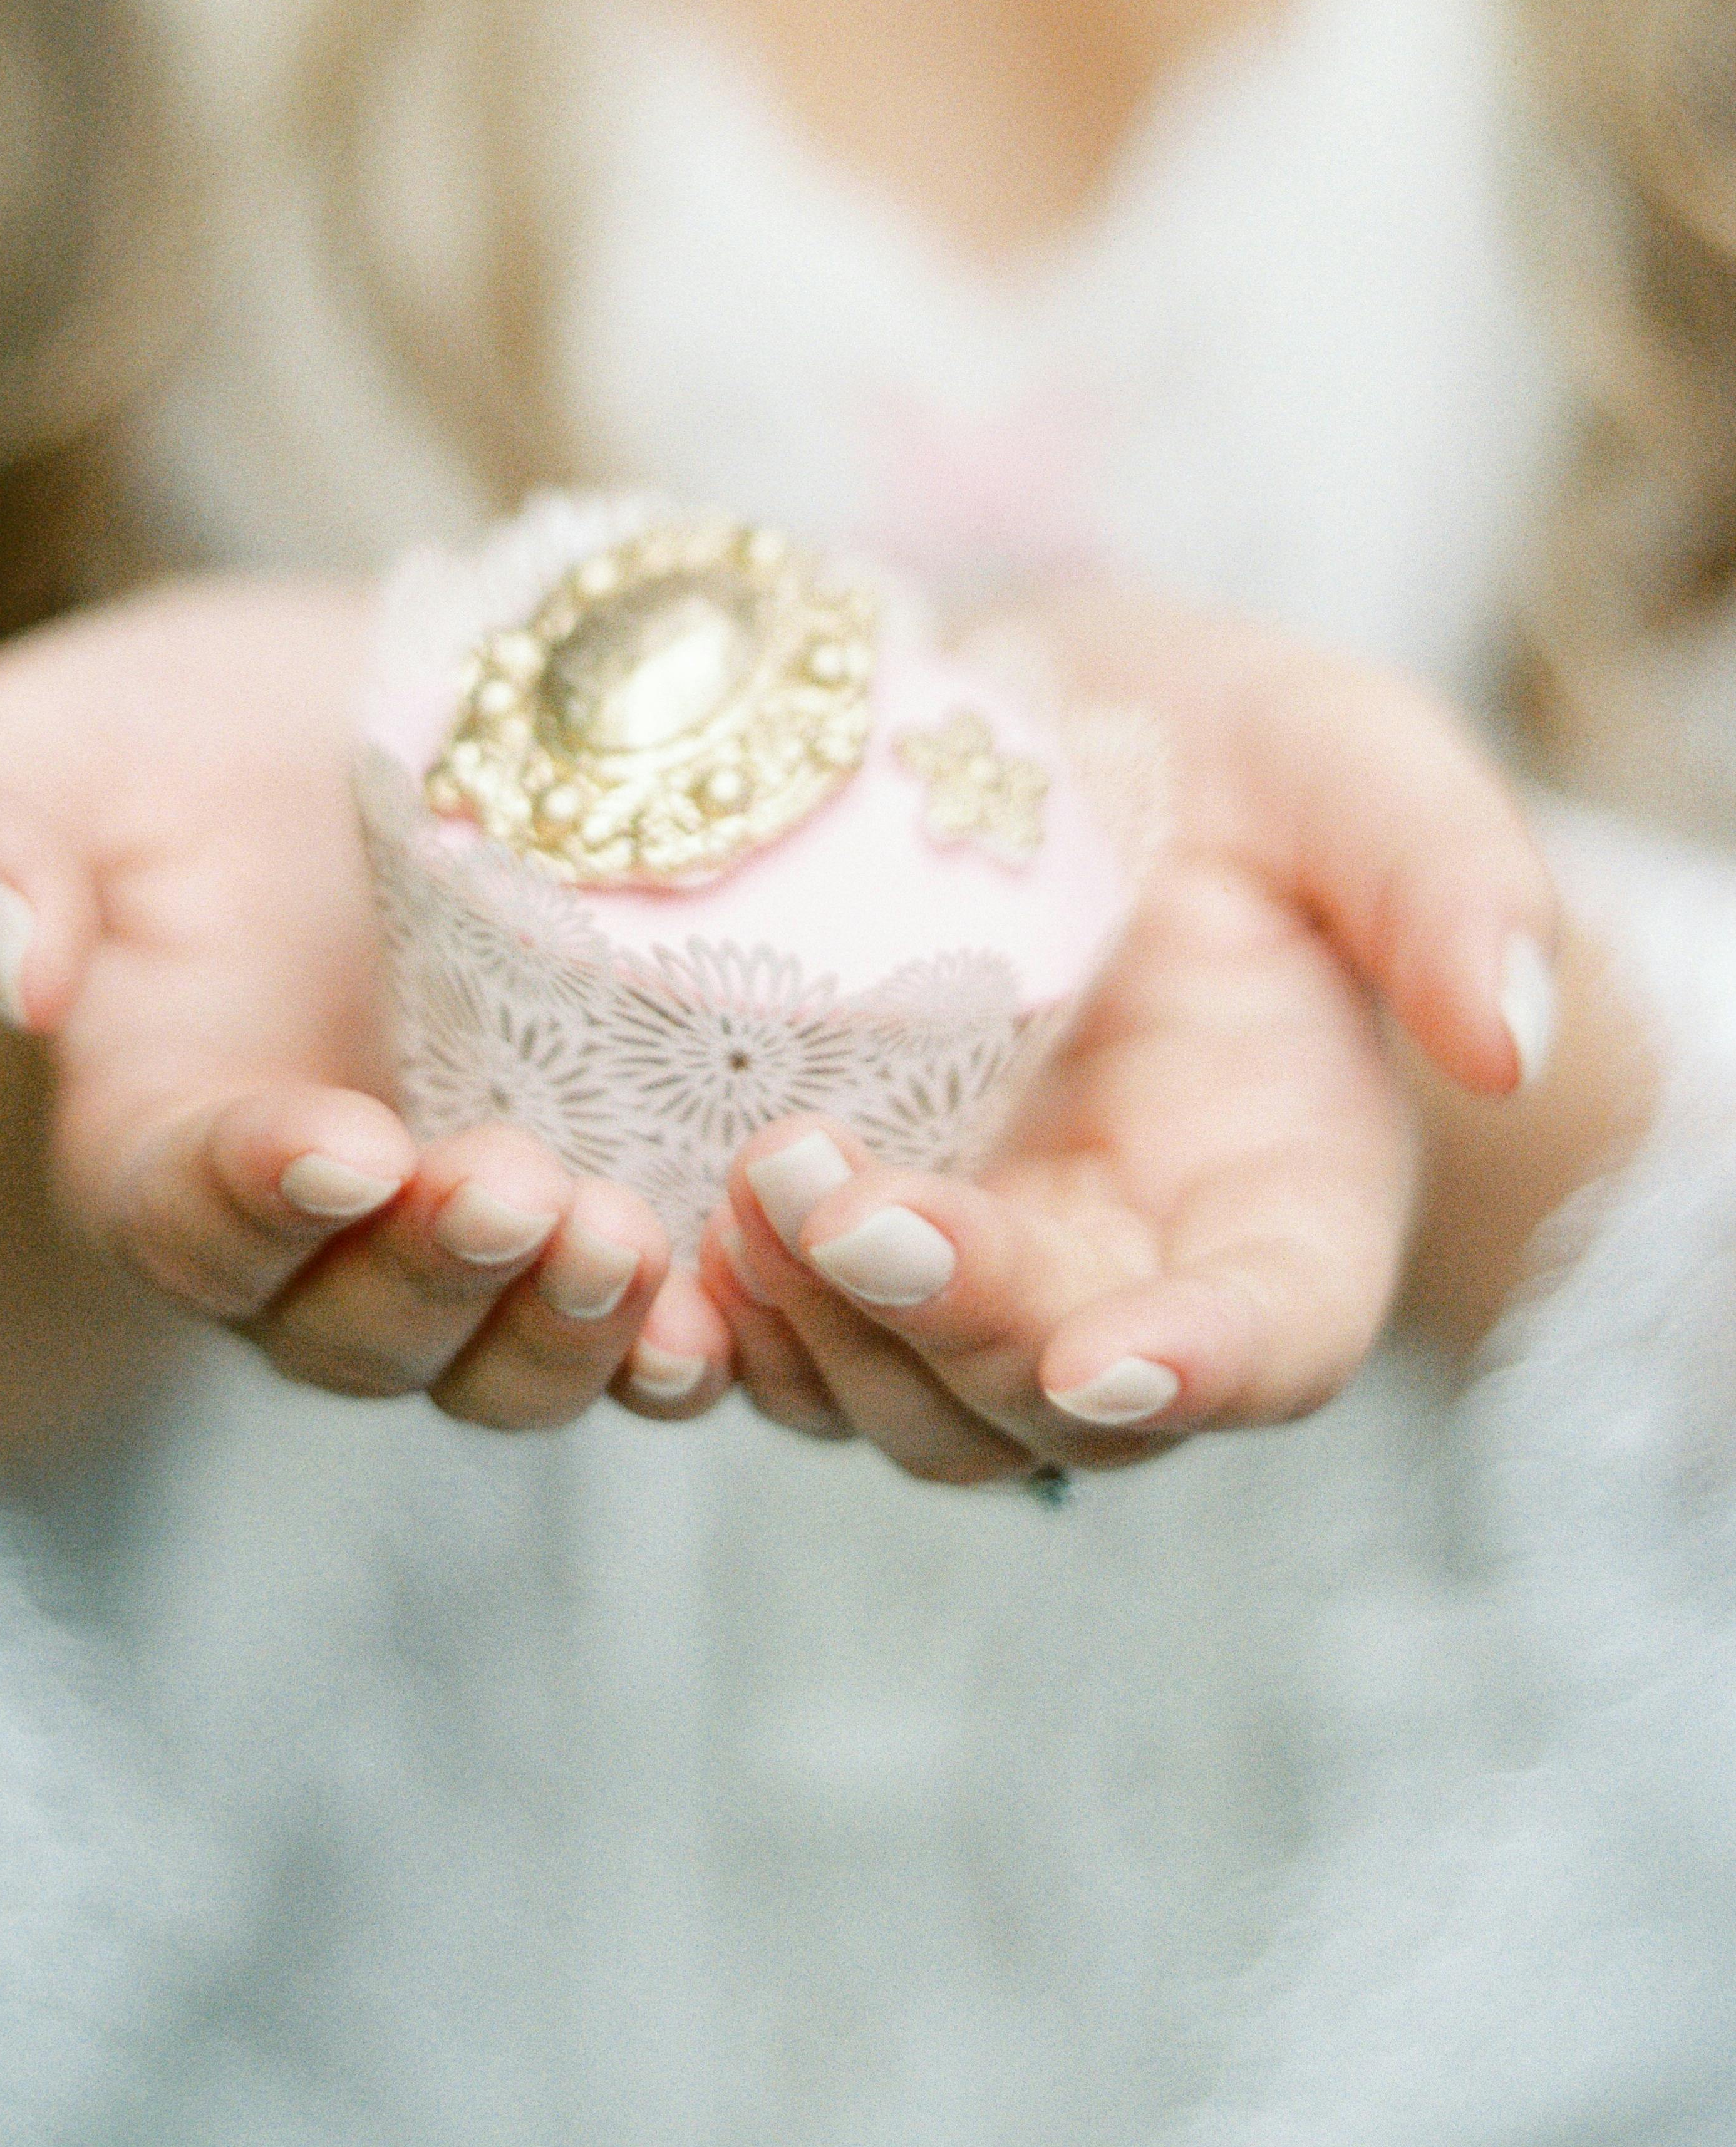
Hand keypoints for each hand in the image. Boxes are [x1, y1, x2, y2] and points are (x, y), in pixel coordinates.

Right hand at [0, 579, 733, 1434]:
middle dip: (436, 1283)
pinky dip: (684, 1339)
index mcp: (161, 1142)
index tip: (344, 1142)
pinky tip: (744, 1304)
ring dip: (566, 1334)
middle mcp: (315, 1232)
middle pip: (357, 1336)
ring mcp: (467, 1234)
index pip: (192, 1223)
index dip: (262, 1202)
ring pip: (502, 1364)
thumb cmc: (183, 733)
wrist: (372, 713)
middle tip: (519, 1190)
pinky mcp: (605, 1194)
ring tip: (630, 1243)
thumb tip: (5, 963)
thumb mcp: (40, 746)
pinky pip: (640, 1326)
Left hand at [698, 585, 1561, 1482]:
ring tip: (732, 1196)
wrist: (1044, 741)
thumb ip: (1440, 881)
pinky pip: (777, 1350)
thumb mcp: (1347, 766)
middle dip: (944, 1319)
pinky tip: (639, 1246)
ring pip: (900, 1405)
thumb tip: (1507, 1033)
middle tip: (825, 1185)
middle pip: (1049, 1400)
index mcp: (1285, 1200)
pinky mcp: (841, 1247)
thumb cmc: (1224, 757)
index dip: (1201, 1366)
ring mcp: (976, 1275)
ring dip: (815, 1338)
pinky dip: (714, 1332)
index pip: (1271, 1337)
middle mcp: (1129, 1274)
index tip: (1102, 1351)